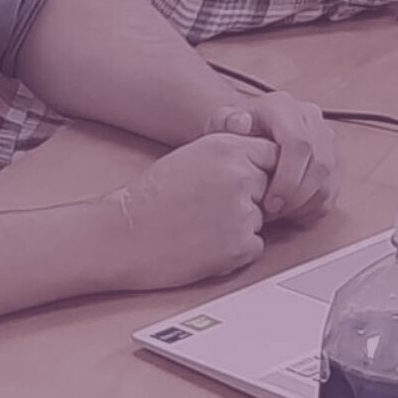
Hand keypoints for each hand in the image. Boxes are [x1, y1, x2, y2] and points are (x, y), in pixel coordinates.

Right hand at [106, 133, 276, 289]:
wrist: (124, 235)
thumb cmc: (152, 197)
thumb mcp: (193, 155)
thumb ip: (231, 153)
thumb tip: (266, 161)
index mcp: (227, 147)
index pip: (273, 153)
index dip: (261, 170)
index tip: (245, 182)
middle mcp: (239, 176)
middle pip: (270, 187)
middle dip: (251, 199)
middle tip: (213, 207)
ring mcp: (241, 212)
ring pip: (261, 219)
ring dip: (240, 225)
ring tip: (203, 226)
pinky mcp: (239, 246)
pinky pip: (255, 247)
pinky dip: (236, 250)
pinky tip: (206, 244)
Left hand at [206, 92, 339, 222]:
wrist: (247, 126)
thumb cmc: (234, 128)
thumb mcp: (223, 122)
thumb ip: (226, 121)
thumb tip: (241, 122)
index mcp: (285, 107)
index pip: (299, 143)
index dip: (288, 178)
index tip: (270, 203)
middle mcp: (311, 118)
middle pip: (320, 162)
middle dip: (298, 195)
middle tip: (275, 213)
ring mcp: (325, 137)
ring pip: (329, 177)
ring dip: (308, 203)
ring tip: (281, 213)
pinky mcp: (333, 157)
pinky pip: (333, 187)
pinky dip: (315, 206)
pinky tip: (292, 213)